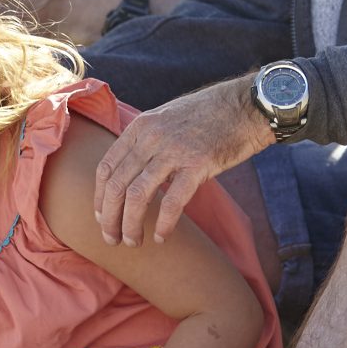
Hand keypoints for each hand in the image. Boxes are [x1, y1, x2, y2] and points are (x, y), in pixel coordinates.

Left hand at [93, 76, 269, 245]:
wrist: (246, 105)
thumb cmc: (210, 115)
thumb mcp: (167, 119)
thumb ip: (147, 141)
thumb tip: (133, 169)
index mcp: (140, 127)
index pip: (106, 167)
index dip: (100, 197)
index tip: (102, 218)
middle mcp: (151, 138)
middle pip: (117, 185)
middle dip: (110, 218)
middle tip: (112, 239)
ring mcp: (174, 151)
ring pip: (138, 196)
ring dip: (131, 225)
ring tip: (132, 242)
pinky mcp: (198, 165)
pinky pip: (172, 201)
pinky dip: (163, 224)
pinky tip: (161, 237)